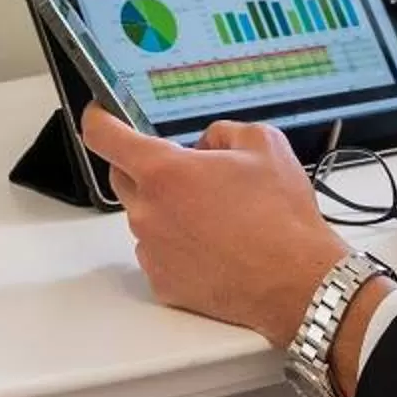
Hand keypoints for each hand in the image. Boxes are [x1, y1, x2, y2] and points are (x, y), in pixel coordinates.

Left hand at [81, 107, 346, 348]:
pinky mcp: (163, 283)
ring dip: (167, 208)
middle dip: (146, 168)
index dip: (98, 119)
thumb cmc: (281, 216)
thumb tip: (205, 144)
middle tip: (189, 173)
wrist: (297, 280)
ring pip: (144, 216)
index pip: (104, 136)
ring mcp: (152, 250)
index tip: (100, 114)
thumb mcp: (262, 143)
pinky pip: (157, 252)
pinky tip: (213, 245)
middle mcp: (148, 211)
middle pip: (122, 177)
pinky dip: (176, 244)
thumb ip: (221, 131)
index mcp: (164, 172)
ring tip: (216, 215)